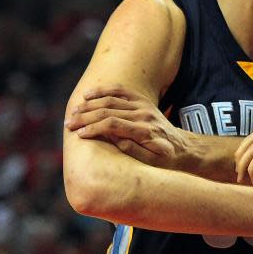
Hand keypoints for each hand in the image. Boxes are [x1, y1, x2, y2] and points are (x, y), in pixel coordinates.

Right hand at [66, 84, 189, 167]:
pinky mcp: (142, 101)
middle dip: (86, 116)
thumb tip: (114, 139)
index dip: (93, 128)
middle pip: (108, 110)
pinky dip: (104, 91)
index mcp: (144, 130)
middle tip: (69, 123)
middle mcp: (143, 114)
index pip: (113, 124)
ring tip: (74, 111)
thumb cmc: (165, 160)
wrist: (183, 148)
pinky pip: (121, 91)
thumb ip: (134, 150)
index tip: (79, 134)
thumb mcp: (152, 162)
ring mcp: (143, 105)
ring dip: (90, 104)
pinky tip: (89, 95)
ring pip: (112, 99)